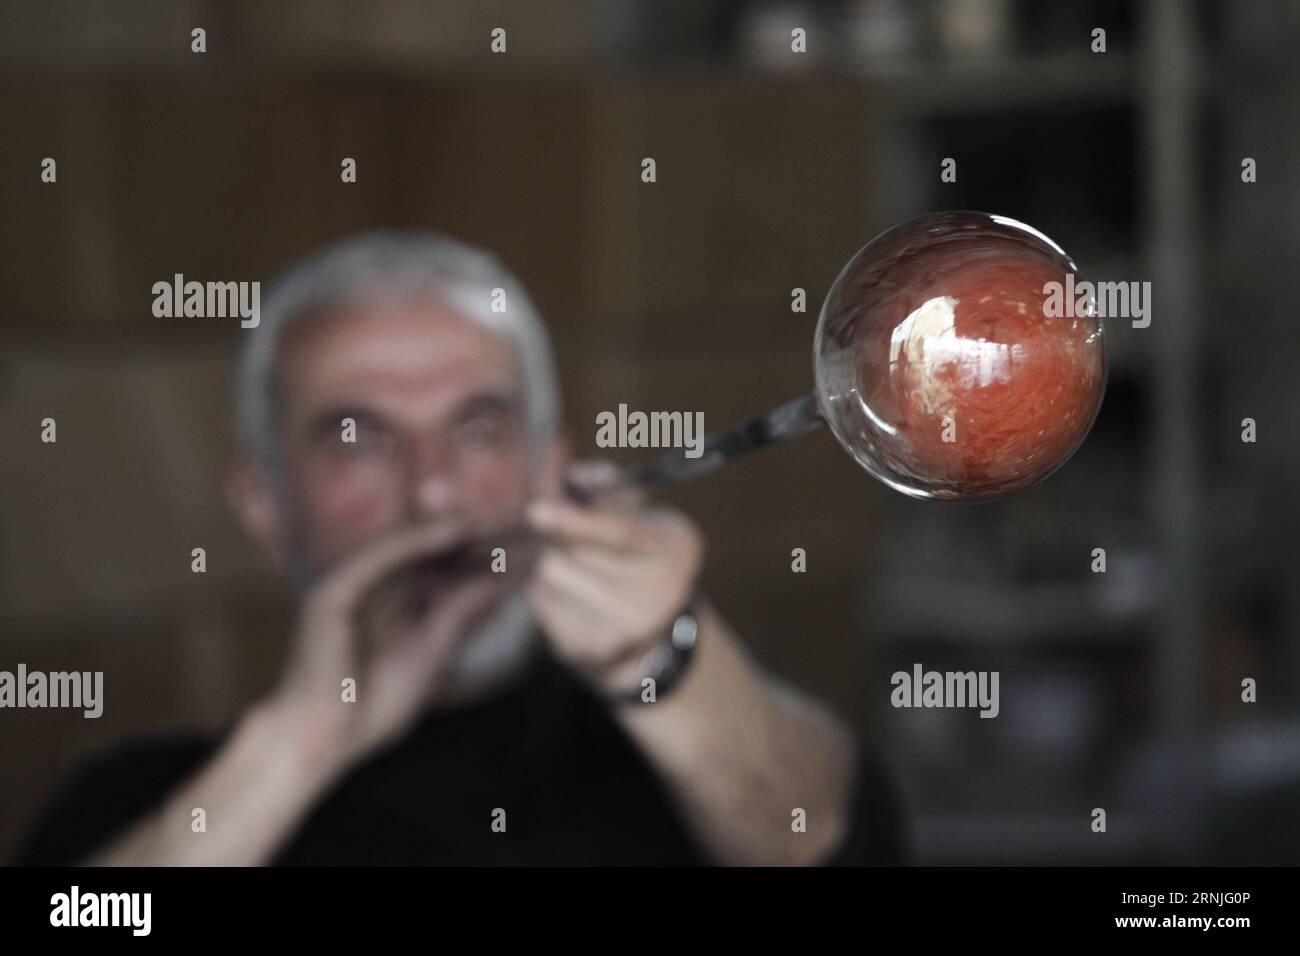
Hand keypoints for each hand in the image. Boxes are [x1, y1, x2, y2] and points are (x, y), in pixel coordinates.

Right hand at [270, 520, 510, 772]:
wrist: (321, 742)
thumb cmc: (372, 707)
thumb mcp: (432, 651)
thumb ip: (461, 613)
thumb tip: (500, 582)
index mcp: (390, 600)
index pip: (440, 565)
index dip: (481, 550)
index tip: (525, 539)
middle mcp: (370, 585)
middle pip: (428, 549)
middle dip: (475, 533)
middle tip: (521, 516)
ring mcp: (348, 583)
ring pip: (408, 544)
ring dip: (453, 527)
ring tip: (497, 514)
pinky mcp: (332, 590)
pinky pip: (381, 557)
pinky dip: (418, 542)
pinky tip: (456, 531)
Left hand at [524, 461, 703, 695]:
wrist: (654, 633)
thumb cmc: (639, 555)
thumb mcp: (642, 515)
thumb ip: (607, 489)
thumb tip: (569, 480)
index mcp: (675, 549)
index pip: (621, 533)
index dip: (577, 520)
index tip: (537, 509)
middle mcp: (658, 595)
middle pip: (574, 555)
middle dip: (555, 534)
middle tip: (550, 524)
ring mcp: (622, 631)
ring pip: (549, 578)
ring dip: (546, 560)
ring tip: (569, 561)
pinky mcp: (585, 652)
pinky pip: (540, 605)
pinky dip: (544, 589)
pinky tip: (568, 591)